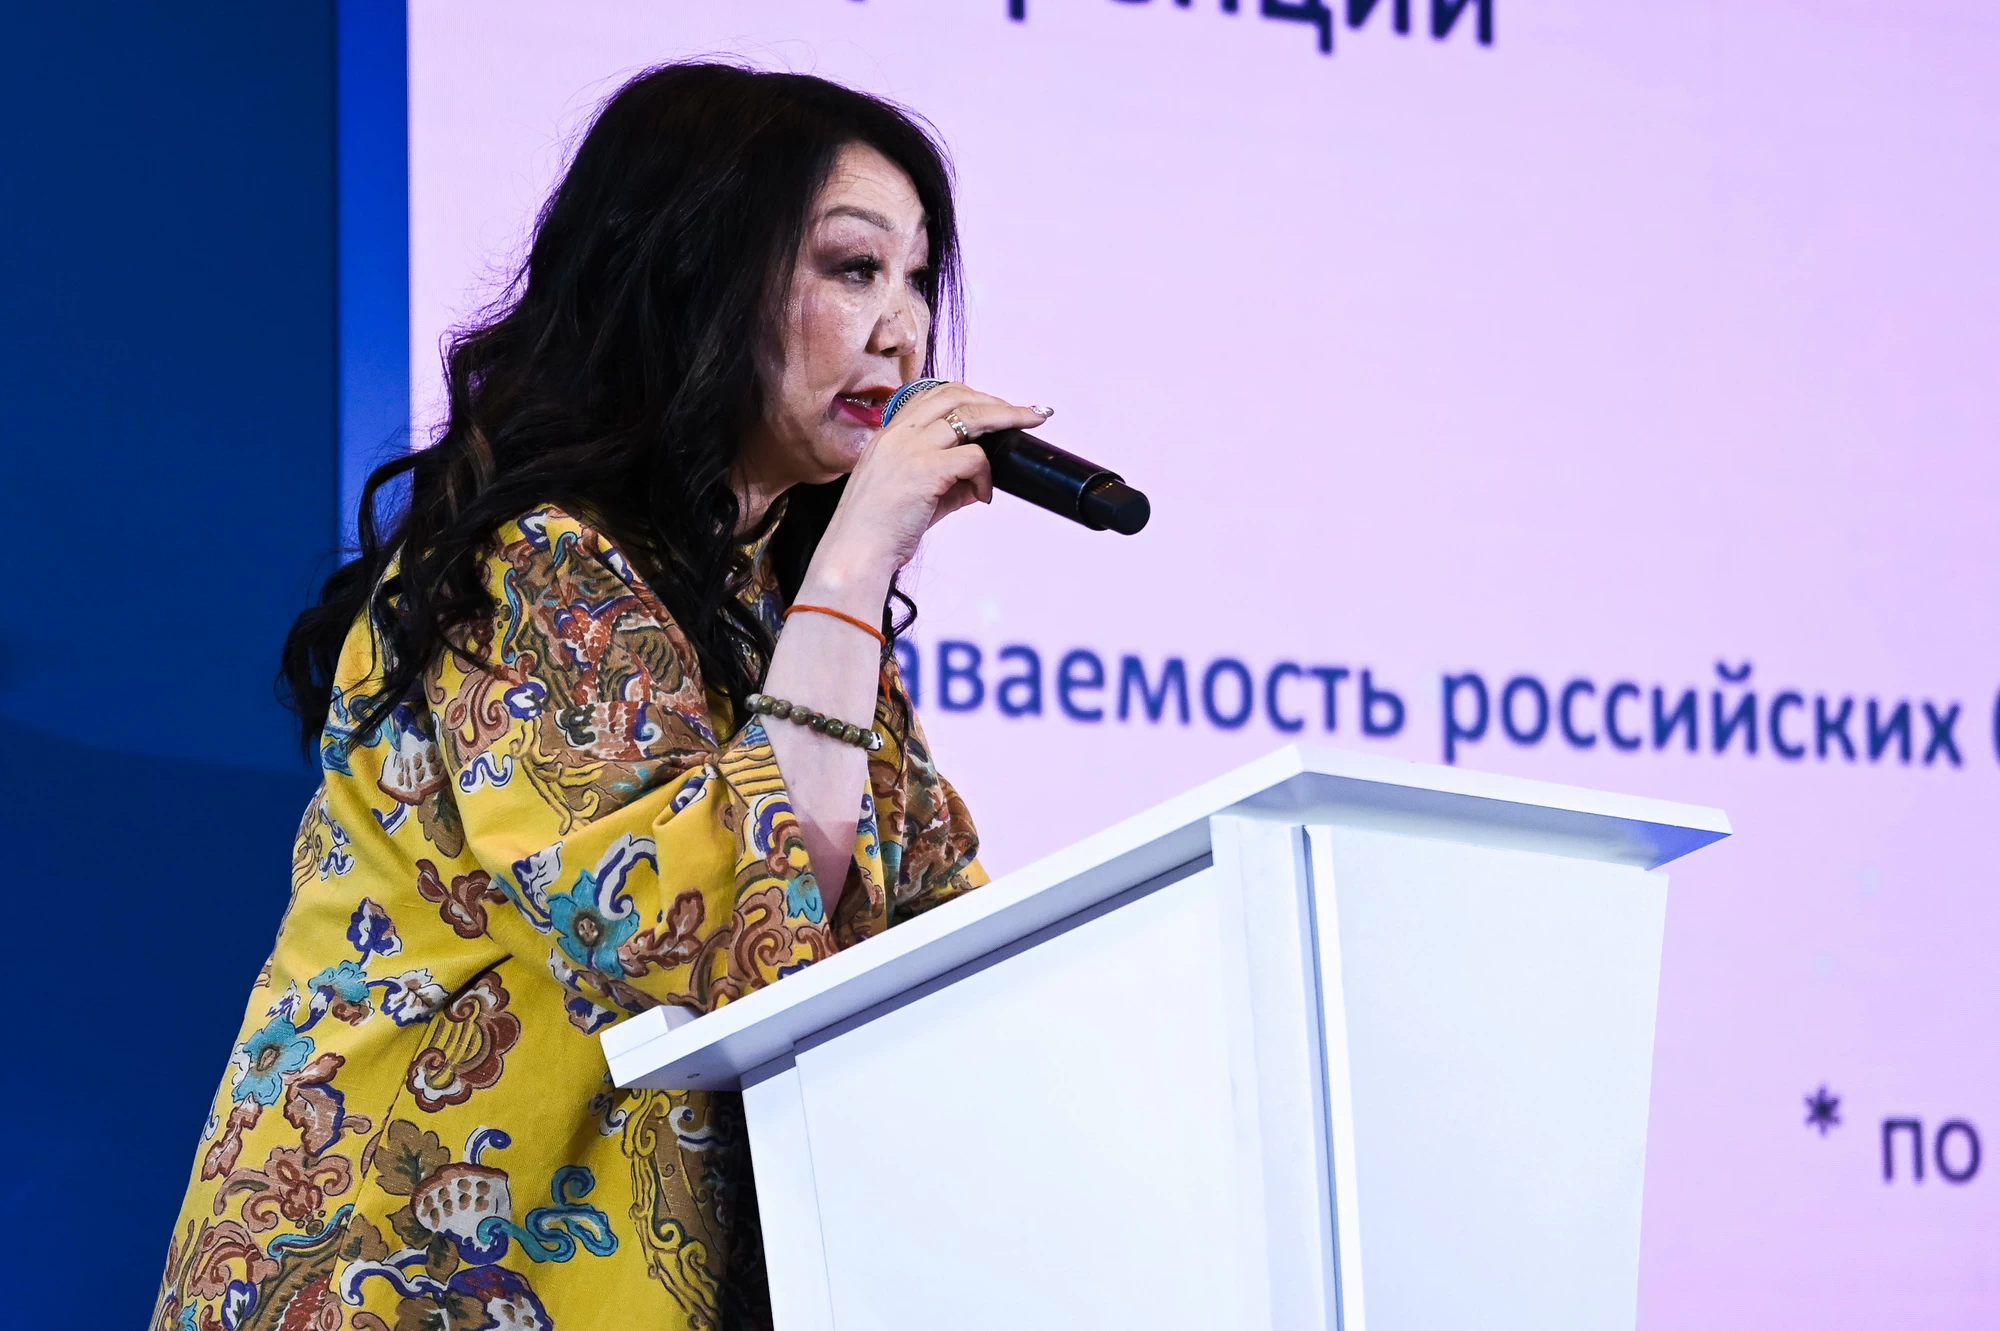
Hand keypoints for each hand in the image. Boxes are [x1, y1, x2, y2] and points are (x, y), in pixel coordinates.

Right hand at [816, 384, 1049, 584]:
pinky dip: (986, 475)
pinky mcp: (926, 469)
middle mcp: (898, 434)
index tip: (995, 406)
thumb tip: (979, 482)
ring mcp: (911, 448)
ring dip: (1006, 420)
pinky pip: (974, 458)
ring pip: (971, 416)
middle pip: (956, 394)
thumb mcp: (910, 496)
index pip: (933, 395)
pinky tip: (983, 495)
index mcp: (888, 435)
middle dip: (995, 400)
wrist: (854, 555)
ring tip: (1028, 427)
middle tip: (1026, 412)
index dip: (969, 395)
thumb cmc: (877, 532)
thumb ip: (944, 481)